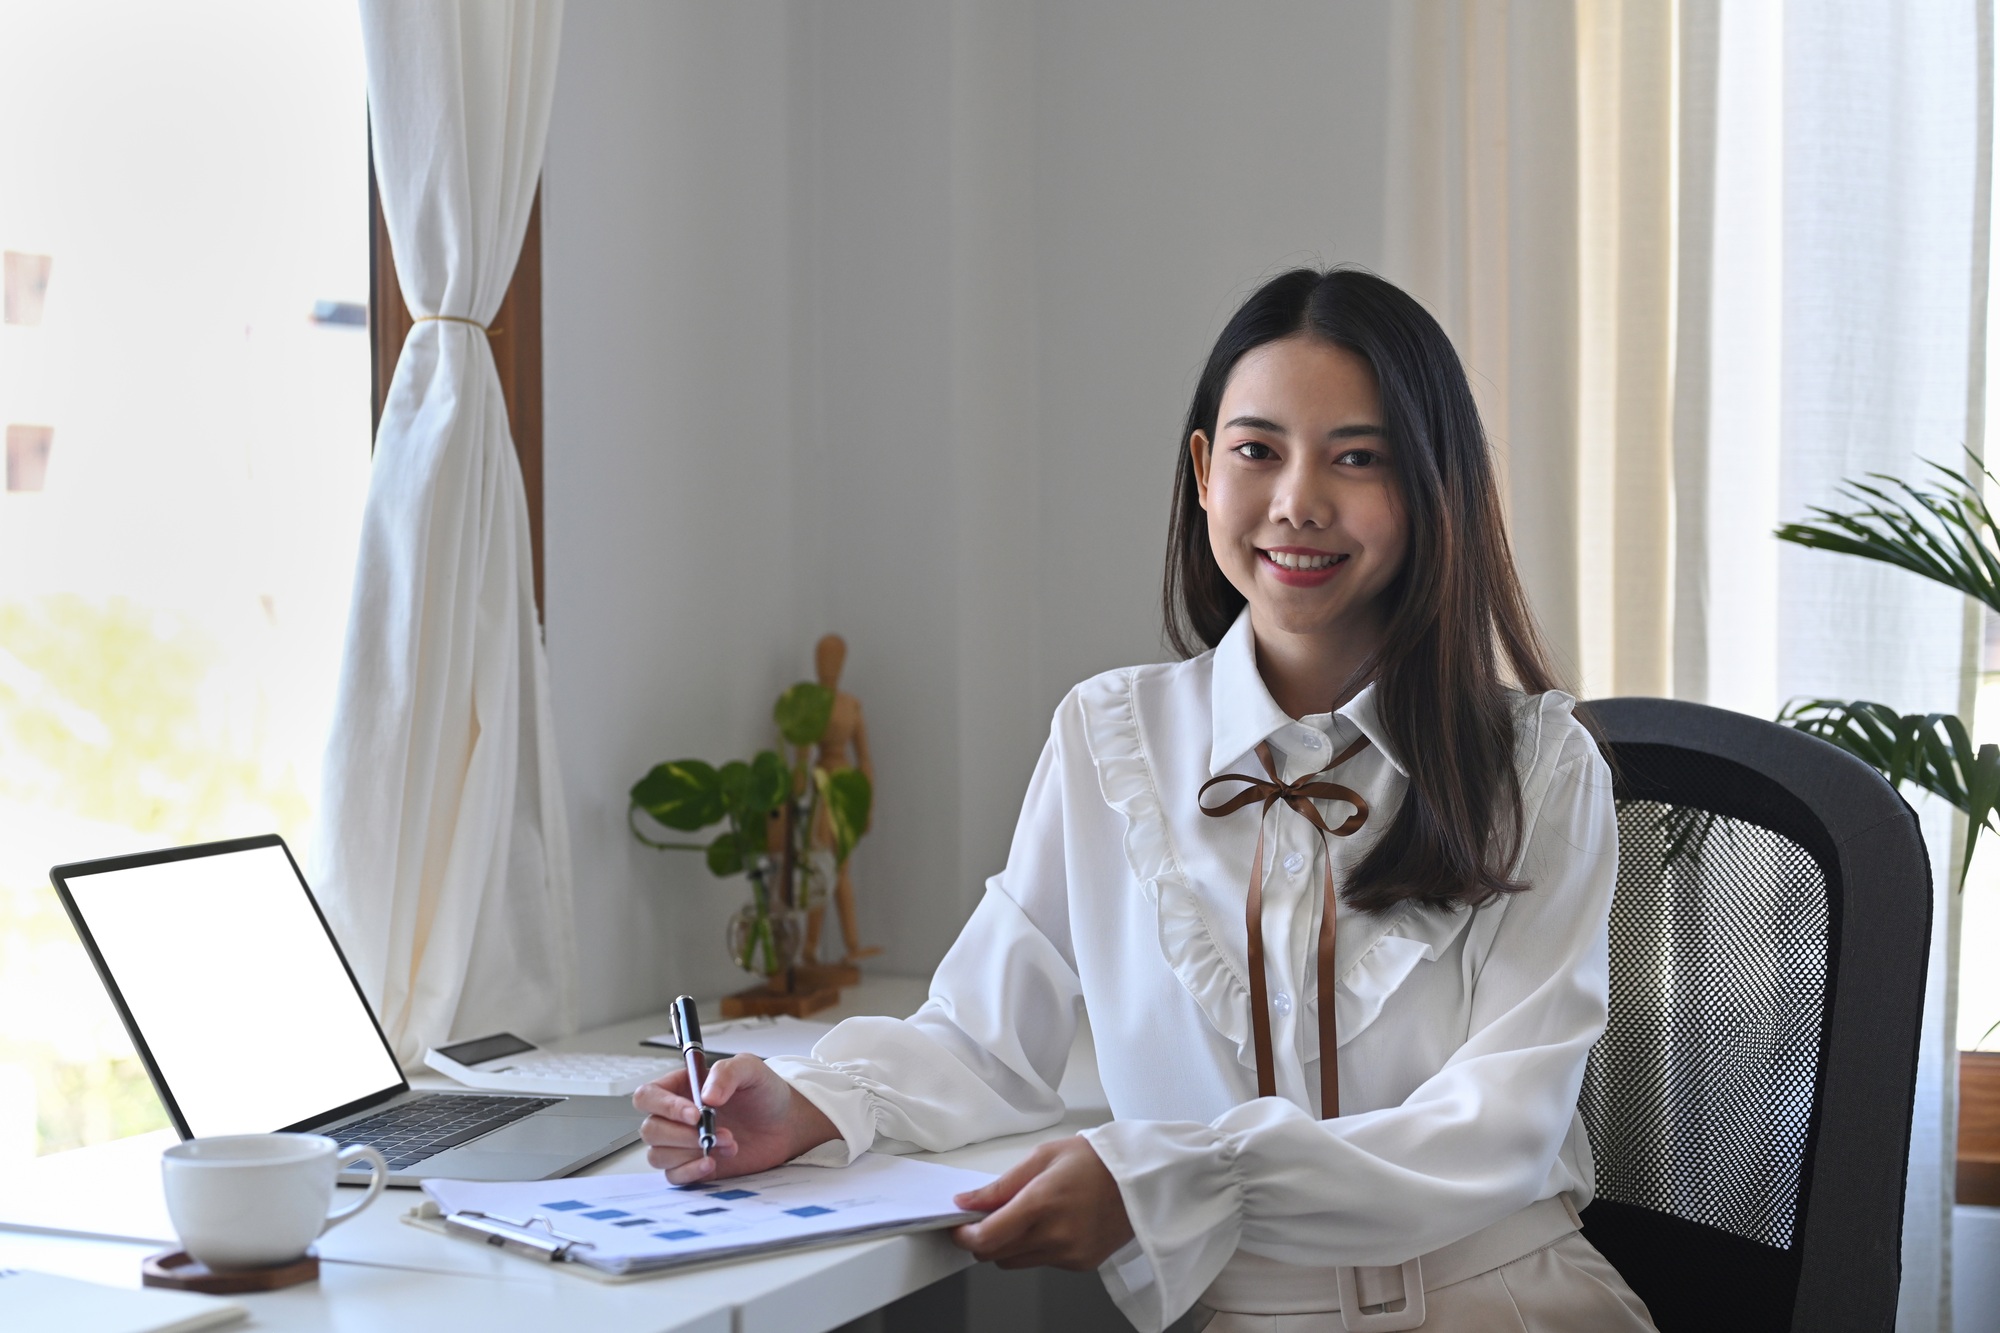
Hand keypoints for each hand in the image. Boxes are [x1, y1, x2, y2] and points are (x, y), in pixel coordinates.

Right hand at [633, 1055, 838, 1184]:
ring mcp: (682, 1143)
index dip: (664, 1106)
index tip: (694, 1115)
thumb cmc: (763, 1092)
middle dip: (682, 1135)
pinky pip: (673, 1176)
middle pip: (650, 1129)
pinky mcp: (693, 1166)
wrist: (785, 1123)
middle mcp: (675, 1116)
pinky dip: (690, 1172)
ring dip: (691, 1152)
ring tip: (728, 1143)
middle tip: (716, 1132)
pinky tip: (712, 1163)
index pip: (648, 1096)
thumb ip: (726, 1073)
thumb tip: (706, 1097)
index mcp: (680, 1087)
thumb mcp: (750, 1069)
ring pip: (658, 1154)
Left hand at [950, 1136, 1133, 1269]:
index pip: (987, 1237)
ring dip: (1007, 1246)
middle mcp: (1055, 1235)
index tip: (957, 1226)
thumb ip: (1001, 1185)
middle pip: (996, 1255)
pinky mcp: (1080, 1264)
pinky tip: (1050, 1225)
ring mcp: (1069, 1253)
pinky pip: (1041, 1263)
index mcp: (1042, 1202)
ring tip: (1024, 1217)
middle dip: (982, 1239)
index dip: (963, 1236)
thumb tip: (967, 1202)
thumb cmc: (1095, 1160)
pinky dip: (1034, 1248)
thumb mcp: (1042, 1156)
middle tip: (987, 1217)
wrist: (1141, 1179)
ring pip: (1015, 1263)